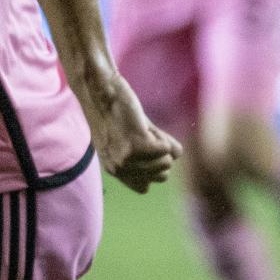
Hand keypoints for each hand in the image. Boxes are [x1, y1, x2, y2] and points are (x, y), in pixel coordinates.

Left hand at [79, 70, 180, 193]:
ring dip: (160, 142)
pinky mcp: (136, 147)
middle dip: (159, 154)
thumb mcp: (135, 137)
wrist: (103, 92)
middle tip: (140, 134)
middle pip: (162, 175)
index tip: (140, 148)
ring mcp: (126, 159)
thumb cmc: (119, 111)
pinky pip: (168, 149)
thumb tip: (176, 155)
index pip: (144, 188)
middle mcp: (118, 169)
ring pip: (167, 162)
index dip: (149, 167)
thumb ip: (152, 152)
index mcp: (114, 170)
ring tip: (140, 128)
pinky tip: (143, 125)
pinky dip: (162, 135)